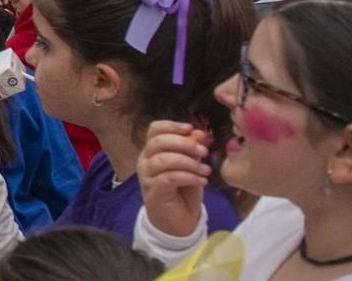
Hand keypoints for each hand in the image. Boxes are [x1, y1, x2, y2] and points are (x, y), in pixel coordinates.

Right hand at [137, 120, 213, 240]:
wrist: (176, 224)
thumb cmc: (182, 194)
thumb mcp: (190, 169)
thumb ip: (192, 153)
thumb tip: (200, 134)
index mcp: (152, 151)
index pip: (154, 130)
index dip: (172, 126)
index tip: (192, 129)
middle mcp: (145, 161)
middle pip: (158, 142)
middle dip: (184, 144)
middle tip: (204, 152)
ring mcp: (147, 176)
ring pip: (164, 160)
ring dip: (189, 163)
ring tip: (206, 171)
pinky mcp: (153, 191)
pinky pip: (169, 178)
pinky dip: (188, 177)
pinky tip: (202, 181)